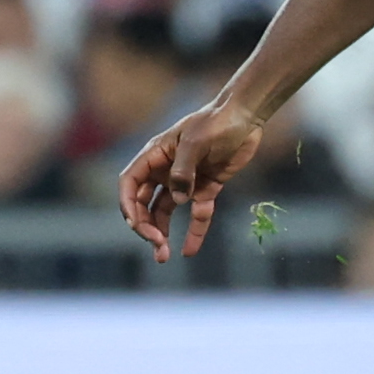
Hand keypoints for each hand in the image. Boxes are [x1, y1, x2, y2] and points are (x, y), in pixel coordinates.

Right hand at [118, 99, 266, 258]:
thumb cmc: (217, 122)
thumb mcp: (197, 141)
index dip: (127, 205)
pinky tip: (188, 251)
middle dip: (145, 225)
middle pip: (144, 202)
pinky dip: (193, 232)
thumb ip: (183, 170)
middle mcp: (165, 170)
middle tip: (156, 245)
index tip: (136, 226)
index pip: (130, 183)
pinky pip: (196, 214)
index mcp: (155, 155)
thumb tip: (177, 199)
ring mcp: (185, 181)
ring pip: (165, 211)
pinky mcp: (205, 188)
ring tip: (164, 256)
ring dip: (162, 233)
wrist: (246, 117)